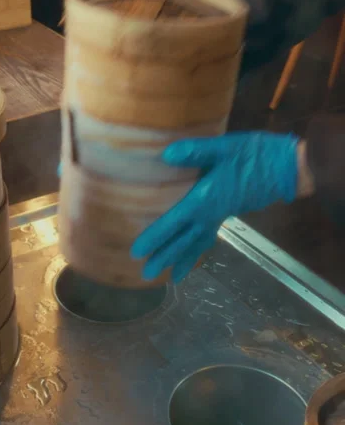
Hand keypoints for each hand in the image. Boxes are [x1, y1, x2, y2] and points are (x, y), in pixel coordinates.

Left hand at [131, 132, 298, 282]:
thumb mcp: (223, 148)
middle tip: (147, 274)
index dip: (154, 238)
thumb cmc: (254, 155)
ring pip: (196, 244)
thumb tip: (166, 154)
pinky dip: (198, 249)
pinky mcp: (227, 214)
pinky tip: (194, 254)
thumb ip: (195, 151)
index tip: (137, 253)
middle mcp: (209, 214)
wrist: (286, 167)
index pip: (173, 223)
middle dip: (164, 258)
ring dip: (182, 259)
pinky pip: (208, 237)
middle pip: (183, 241)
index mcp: (203, 200)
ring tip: (170, 277)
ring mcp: (219, 216)